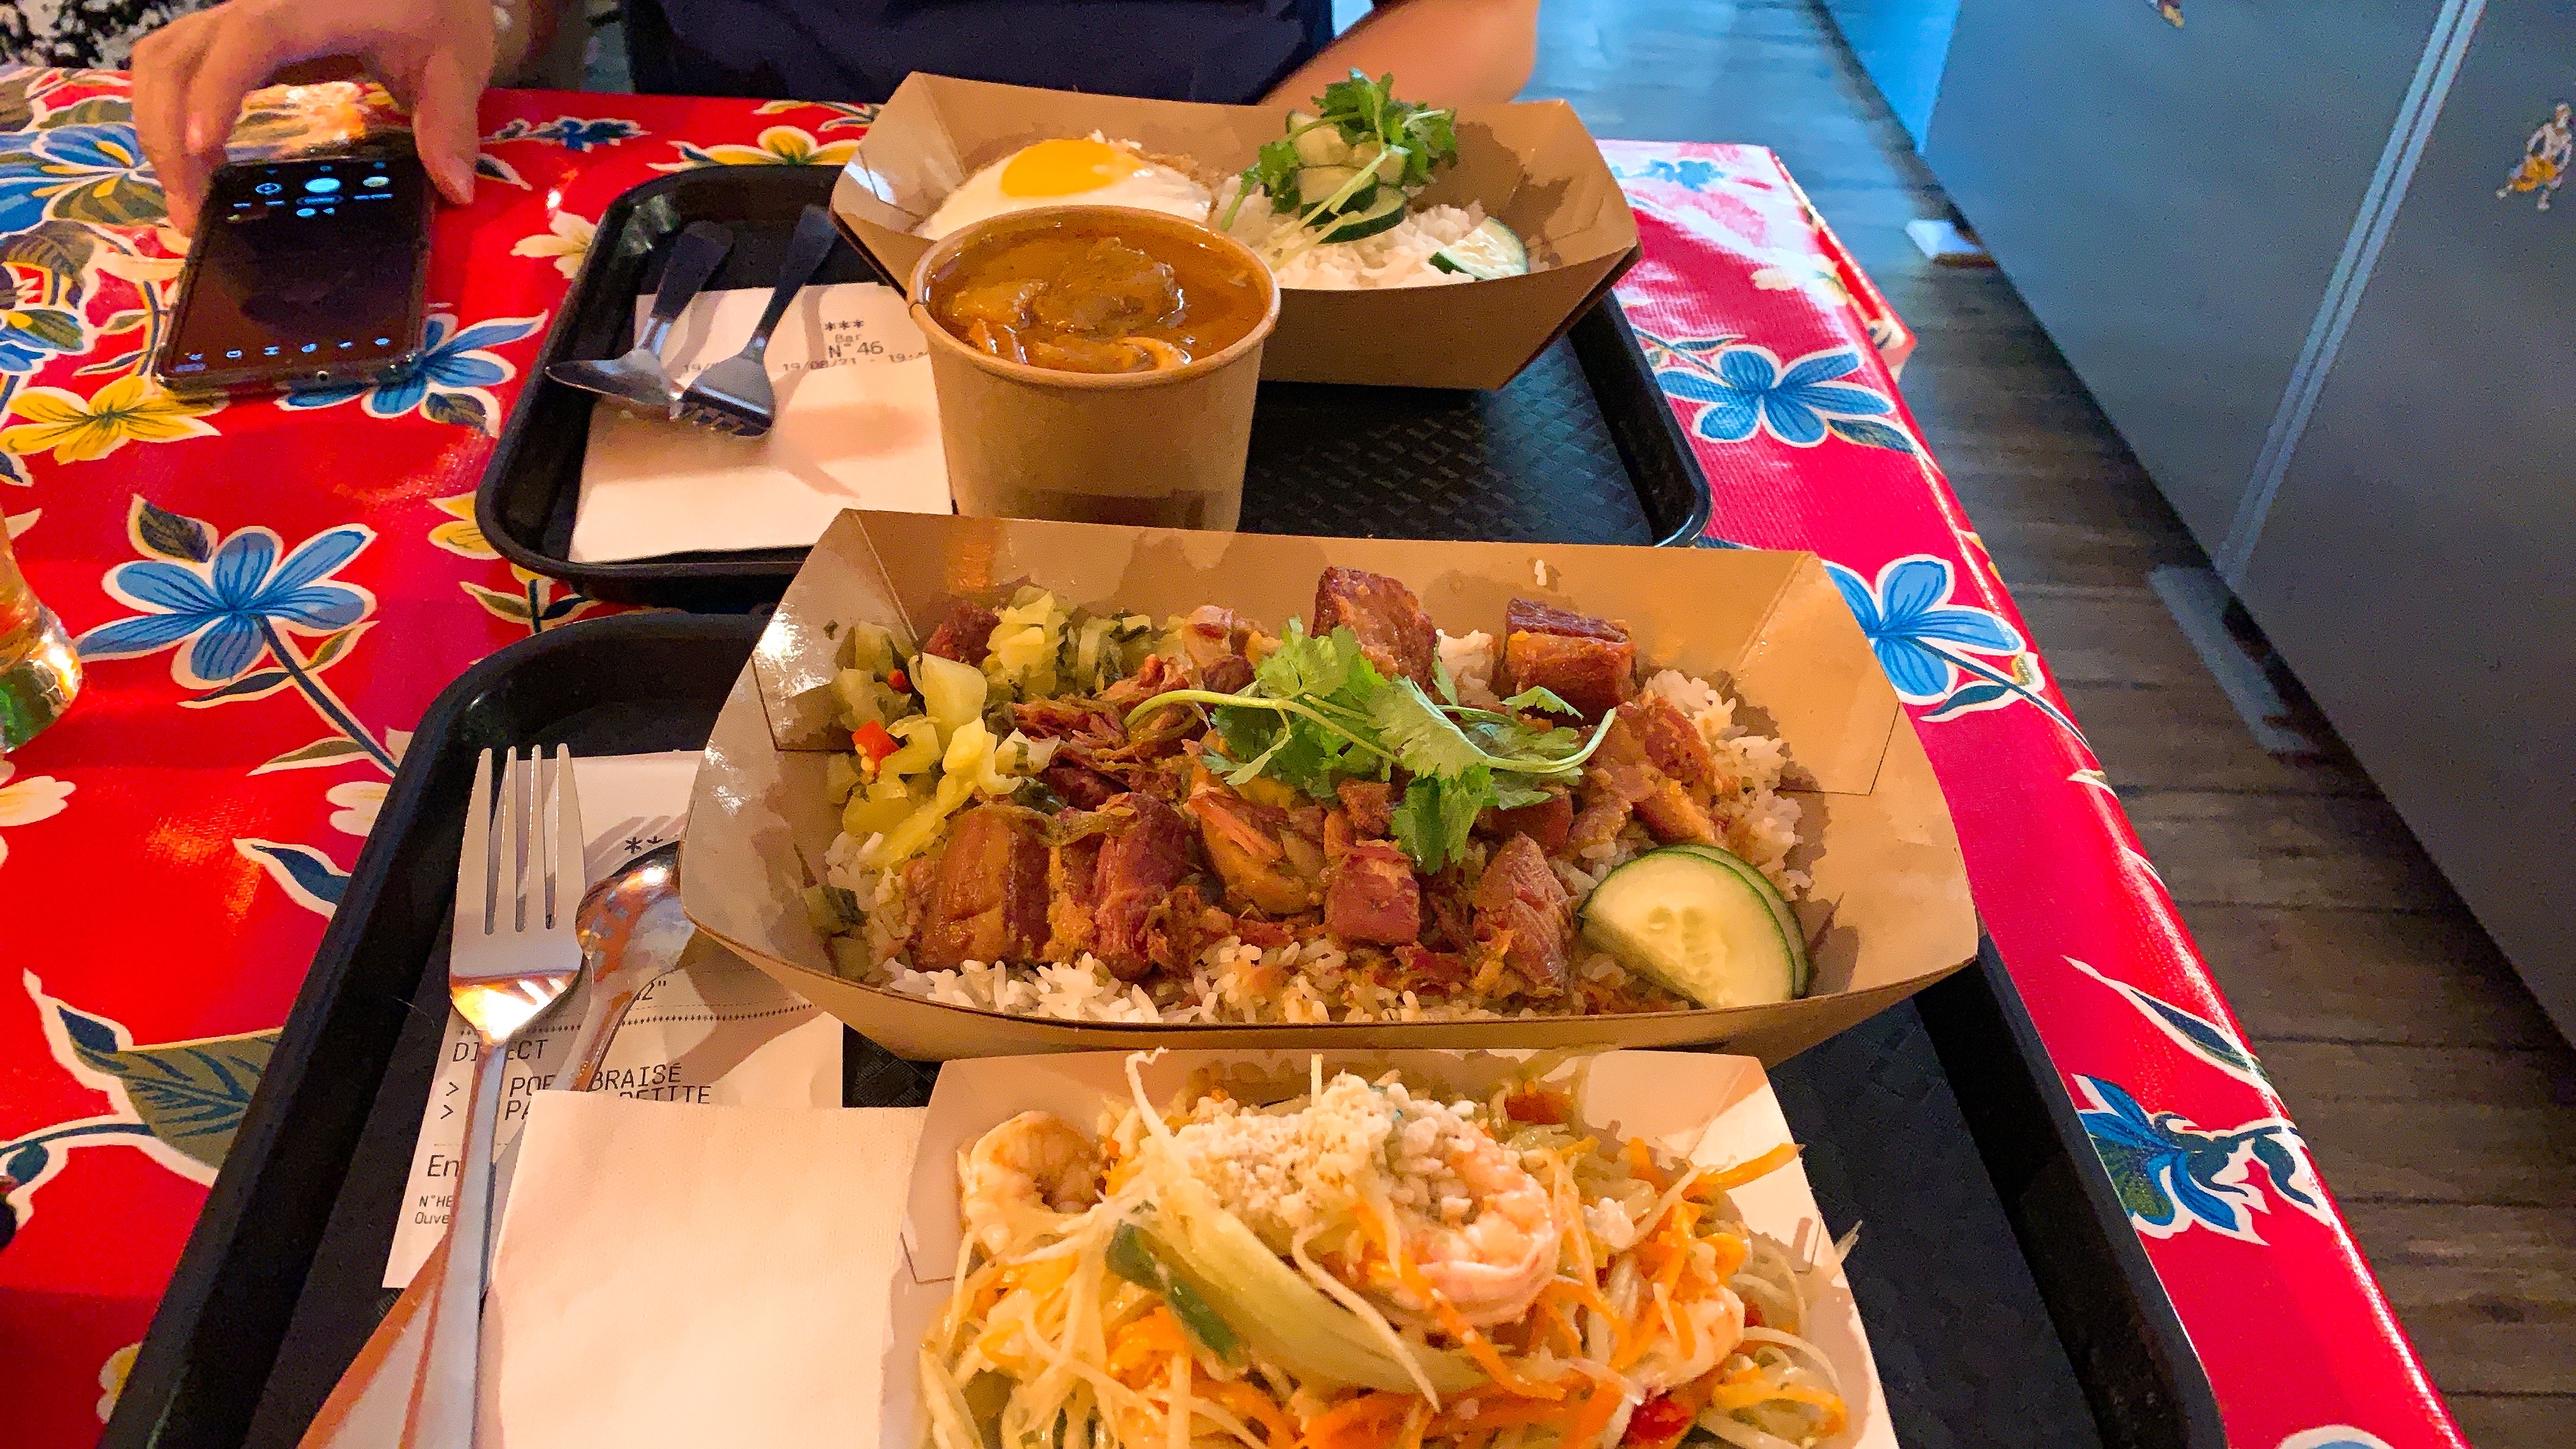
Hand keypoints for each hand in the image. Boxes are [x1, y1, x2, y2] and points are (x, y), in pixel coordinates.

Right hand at [133, 0, 497, 233]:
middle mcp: (256, 5)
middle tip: (194, 213)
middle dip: (168, 134)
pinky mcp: (232, 37)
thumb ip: (451, 121)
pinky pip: (176, 66)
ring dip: (158, 127)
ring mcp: (235, 18)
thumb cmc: (436, 10)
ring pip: (160, 60)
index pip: (247, 41)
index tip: (204, 151)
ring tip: (189, 198)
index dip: (216, 93)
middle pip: (176, 57)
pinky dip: (167, 112)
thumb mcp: (457, 60)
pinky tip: (194, 163)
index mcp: (309, 8)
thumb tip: (455, 189)